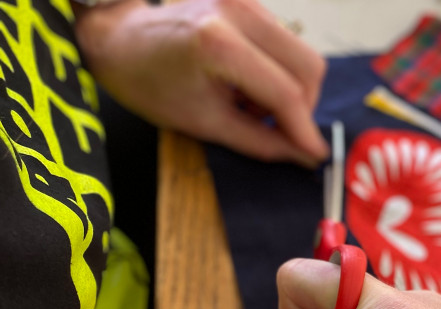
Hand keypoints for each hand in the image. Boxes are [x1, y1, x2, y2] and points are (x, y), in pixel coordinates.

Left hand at [75, 0, 328, 163]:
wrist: (120, 40)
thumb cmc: (150, 83)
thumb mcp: (205, 124)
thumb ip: (262, 142)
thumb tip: (305, 157)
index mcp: (218, 43)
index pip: (285, 92)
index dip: (304, 128)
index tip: (316, 154)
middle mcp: (237, 12)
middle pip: (308, 65)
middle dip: (303, 107)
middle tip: (281, 131)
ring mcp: (245, 1)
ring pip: (301, 54)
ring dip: (290, 90)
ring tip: (252, 106)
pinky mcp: (249, 1)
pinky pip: (286, 44)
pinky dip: (278, 73)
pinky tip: (248, 86)